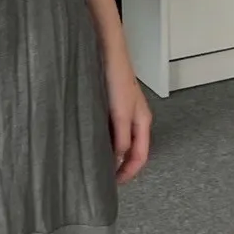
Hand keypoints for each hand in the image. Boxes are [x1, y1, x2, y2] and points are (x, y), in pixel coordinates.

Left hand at [102, 42, 151, 185]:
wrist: (107, 48)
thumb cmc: (117, 78)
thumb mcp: (121, 113)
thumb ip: (121, 138)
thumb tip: (118, 161)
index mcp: (143, 121)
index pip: (140, 156)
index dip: (128, 173)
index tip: (113, 185)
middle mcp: (135, 117)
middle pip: (132, 149)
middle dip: (120, 165)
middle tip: (102, 177)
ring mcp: (123, 109)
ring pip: (120, 138)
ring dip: (111, 151)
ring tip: (94, 161)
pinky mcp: (110, 102)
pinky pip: (110, 127)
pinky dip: (103, 137)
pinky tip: (90, 138)